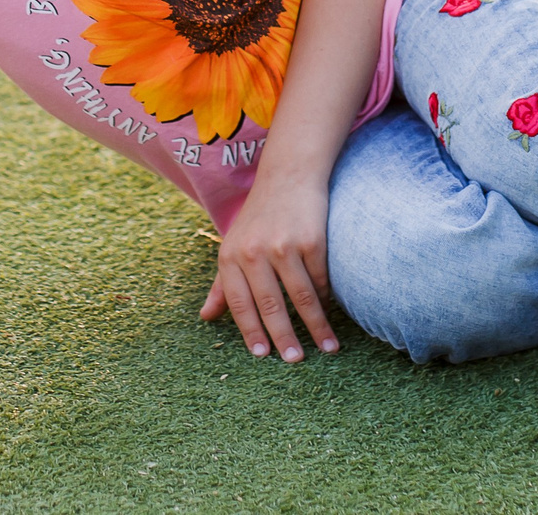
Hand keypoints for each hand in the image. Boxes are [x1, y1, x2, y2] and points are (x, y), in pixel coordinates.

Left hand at [199, 177, 337, 362]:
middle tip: (295, 361)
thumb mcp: (232, 246)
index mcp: (230, 257)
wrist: (287, 176)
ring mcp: (284, 245)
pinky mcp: (312, 240)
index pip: (240, 305)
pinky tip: (331, 312)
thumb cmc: (258, 218)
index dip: (252, 332)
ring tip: (327, 348)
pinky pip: (320, 279)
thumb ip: (221, 284)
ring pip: (302, 297)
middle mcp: (254, 252)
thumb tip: (205, 317)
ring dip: (316, 326)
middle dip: (285, 338)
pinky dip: (326, 298)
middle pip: (271, 306)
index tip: (262, 356)